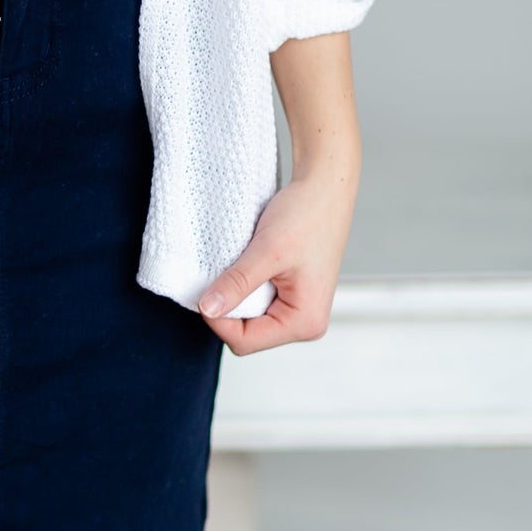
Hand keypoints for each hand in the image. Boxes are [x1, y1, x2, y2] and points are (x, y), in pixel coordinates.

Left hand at [195, 164, 357, 355]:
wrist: (325, 189)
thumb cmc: (308, 215)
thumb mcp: (267, 250)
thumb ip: (237, 283)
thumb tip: (208, 308)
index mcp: (305, 321)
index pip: (244, 341)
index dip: (218, 318)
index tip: (206, 288)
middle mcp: (304, 322)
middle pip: (245, 334)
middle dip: (227, 307)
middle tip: (224, 273)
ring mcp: (297, 309)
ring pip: (248, 318)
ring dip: (235, 294)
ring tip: (241, 265)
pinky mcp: (289, 295)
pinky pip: (255, 302)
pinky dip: (243, 286)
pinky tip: (246, 265)